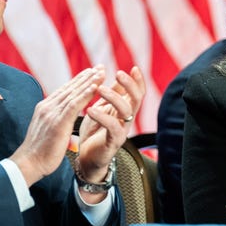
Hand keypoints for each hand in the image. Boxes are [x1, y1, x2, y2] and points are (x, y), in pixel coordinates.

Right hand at [10, 66, 105, 186]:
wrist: (28, 164)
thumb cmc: (40, 151)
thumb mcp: (48, 130)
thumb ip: (55, 119)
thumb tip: (64, 116)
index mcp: (45, 108)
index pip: (65, 90)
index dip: (79, 80)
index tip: (92, 72)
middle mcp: (47, 106)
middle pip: (70, 87)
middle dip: (87, 76)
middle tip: (100, 67)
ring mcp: (51, 113)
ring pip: (74, 93)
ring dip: (89, 82)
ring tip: (101, 73)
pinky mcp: (57, 122)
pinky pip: (74, 105)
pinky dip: (85, 94)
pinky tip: (95, 87)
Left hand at [76, 66, 144, 185]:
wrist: (87, 158)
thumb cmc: (95, 132)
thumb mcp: (103, 108)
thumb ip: (111, 94)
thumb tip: (118, 75)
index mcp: (125, 109)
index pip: (137, 93)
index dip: (138, 81)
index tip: (134, 67)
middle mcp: (127, 119)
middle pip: (137, 99)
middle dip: (129, 85)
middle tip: (118, 73)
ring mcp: (122, 131)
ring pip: (126, 111)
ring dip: (113, 97)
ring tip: (99, 88)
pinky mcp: (113, 143)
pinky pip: (112, 128)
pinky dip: (102, 117)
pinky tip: (91, 109)